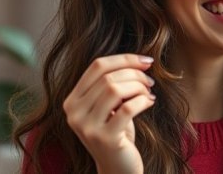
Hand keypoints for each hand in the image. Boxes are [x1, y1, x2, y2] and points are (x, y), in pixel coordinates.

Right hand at [63, 54, 155, 173]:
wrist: (118, 169)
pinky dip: (143, 101)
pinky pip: (128, 108)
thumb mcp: (109, 106)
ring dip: (139, 87)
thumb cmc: (117, 132)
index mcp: (72, 101)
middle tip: (150, 81)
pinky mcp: (105, 139)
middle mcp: (74, 113)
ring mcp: (87, 127)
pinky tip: (150, 102)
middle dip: (135, 74)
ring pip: (115, 89)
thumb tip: (139, 60)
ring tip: (149, 92)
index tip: (146, 60)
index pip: (97, 66)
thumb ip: (111, 84)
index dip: (124, 59)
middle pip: (108, 77)